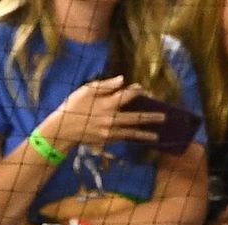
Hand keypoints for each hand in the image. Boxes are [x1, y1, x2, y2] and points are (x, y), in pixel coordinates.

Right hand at [41, 76, 164, 148]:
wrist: (63, 128)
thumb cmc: (74, 105)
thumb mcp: (87, 90)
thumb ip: (106, 85)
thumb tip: (122, 79)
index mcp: (106, 104)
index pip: (127, 96)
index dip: (137, 92)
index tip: (143, 89)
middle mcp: (110, 119)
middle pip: (134, 118)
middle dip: (150, 117)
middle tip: (164, 117)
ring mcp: (109, 132)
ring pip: (131, 133)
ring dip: (145, 134)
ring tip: (156, 135)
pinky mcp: (106, 140)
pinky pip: (123, 139)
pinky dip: (132, 139)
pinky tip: (141, 139)